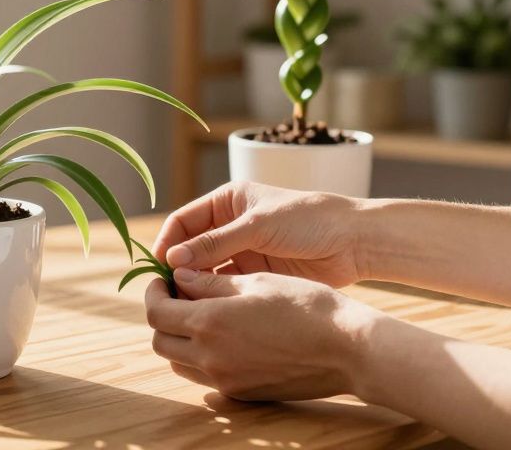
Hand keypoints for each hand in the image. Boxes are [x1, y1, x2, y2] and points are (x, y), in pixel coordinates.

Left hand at [144, 270, 383, 400]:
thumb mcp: (255, 282)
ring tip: (199, 316)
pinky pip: (204, 377)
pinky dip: (200, 358)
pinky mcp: (243, 393)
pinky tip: (223, 338)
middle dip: (161, 316)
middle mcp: (211, 357)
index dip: (153, 292)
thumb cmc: (306, 306)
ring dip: (178, 339)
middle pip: (160, 341)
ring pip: (179, 362)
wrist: (349, 350)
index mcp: (209, 324)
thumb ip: (209, 282)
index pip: (155, 313)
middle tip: (178, 296)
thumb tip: (178, 276)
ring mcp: (226, 380)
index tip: (162, 279)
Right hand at [152, 181, 368, 286]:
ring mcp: (242, 251)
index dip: (167, 242)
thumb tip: (172, 260)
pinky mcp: (255, 274)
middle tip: (166, 291)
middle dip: (177, 267)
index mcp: (227, 202)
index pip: (184, 221)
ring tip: (184, 303)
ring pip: (206, 270)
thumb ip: (214, 243)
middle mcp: (230, 226)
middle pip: (191, 248)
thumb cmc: (307, 220)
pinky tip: (206, 308)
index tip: (157, 267)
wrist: (353, 241)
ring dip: (194, 284)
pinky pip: (225, 285)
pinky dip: (213, 295)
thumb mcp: (257, 226)